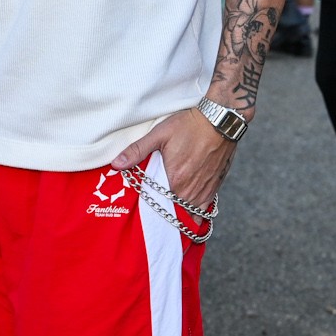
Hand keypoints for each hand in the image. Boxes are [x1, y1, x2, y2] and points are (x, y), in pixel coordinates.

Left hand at [112, 107, 237, 212]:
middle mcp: (191, 190)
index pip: (159, 207)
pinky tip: (189, 211)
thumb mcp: (159, 135)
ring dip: (181, 214)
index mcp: (174, 180)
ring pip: (191, 214)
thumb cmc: (189, 125)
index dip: (152, 209)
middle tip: (156, 213)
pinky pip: (204, 209)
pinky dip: (196, 211)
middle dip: (166, 213)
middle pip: (175, 212)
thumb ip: (137, 151)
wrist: (220, 121)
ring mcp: (205, 190)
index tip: (145, 211)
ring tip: (171, 214)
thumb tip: (116, 164)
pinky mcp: (215, 186)